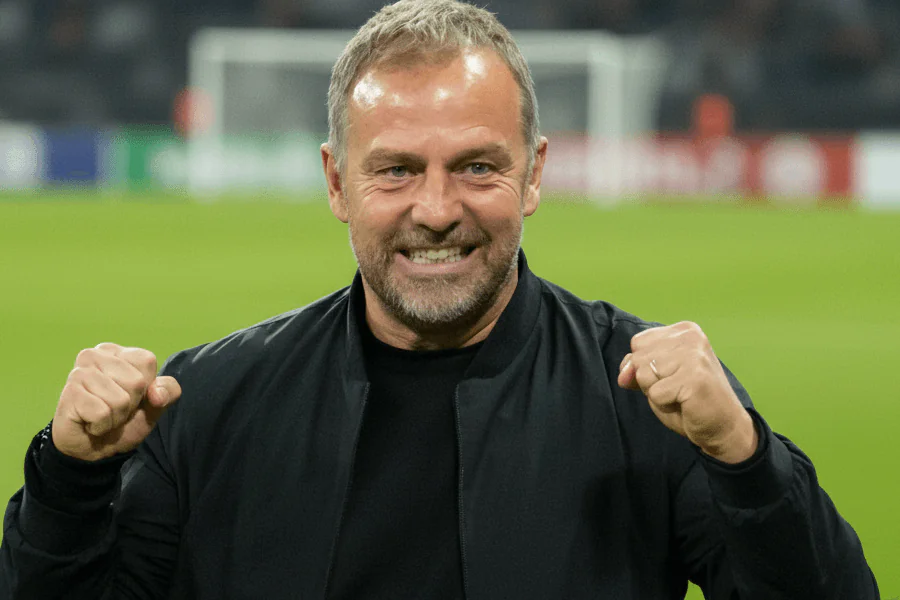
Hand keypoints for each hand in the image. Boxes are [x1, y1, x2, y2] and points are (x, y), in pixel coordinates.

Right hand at [52, 343, 180, 461]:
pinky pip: (102, 413)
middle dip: (130, 404)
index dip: (146, 387)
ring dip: (116, 417)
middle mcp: (94, 355)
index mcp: (117, 352)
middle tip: (114, 409)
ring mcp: (79, 373)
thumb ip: (168, 392)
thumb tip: (157, 394)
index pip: (147, 361)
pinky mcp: (69, 393)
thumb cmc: (124, 421)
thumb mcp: (155, 405)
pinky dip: (101, 425)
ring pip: (120, 400)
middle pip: (136, 382)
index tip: (131, 397)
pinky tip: (90, 423)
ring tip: (102, 415)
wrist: (95, 449)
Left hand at [617, 322, 757, 463]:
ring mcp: (694, 355)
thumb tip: (623, 375)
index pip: (638, 343)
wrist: (723, 426)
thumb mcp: (656, 377)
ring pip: (644, 374)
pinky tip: (685, 403)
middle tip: (677, 389)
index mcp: (683, 330)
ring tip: (680, 395)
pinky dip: (664, 405)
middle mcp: (690, 336)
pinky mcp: (694, 377)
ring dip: (657, 393)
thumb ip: (635, 367)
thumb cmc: (687, 400)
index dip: (644, 366)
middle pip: (638, 358)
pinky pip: (654, 393)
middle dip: (650, 381)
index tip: (671, 376)